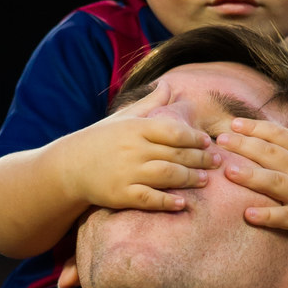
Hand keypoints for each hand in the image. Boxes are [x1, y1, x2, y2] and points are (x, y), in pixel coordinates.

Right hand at [65, 79, 218, 211]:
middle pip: (176, 153)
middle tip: (218, 163)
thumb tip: (169, 85)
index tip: (209, 142)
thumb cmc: (101, 140)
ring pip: (167, 175)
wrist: (69, 167)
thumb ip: (150, 103)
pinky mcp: (122, 194)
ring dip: (190, 178)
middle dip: (200, 159)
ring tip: (205, 180)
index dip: (195, 137)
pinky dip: (168, 201)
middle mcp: (134, 149)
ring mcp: (128, 172)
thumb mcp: (124, 118)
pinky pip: (150, 199)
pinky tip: (183, 203)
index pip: (174, 131)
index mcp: (136, 128)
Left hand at [216, 107, 287, 246]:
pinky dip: (267, 216)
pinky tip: (248, 214)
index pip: (279, 135)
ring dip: (252, 176)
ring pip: (275, 182)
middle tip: (220, 140)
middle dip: (246, 145)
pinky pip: (283, 217)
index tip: (233, 123)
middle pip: (272, 153)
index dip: (257, 127)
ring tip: (229, 172)